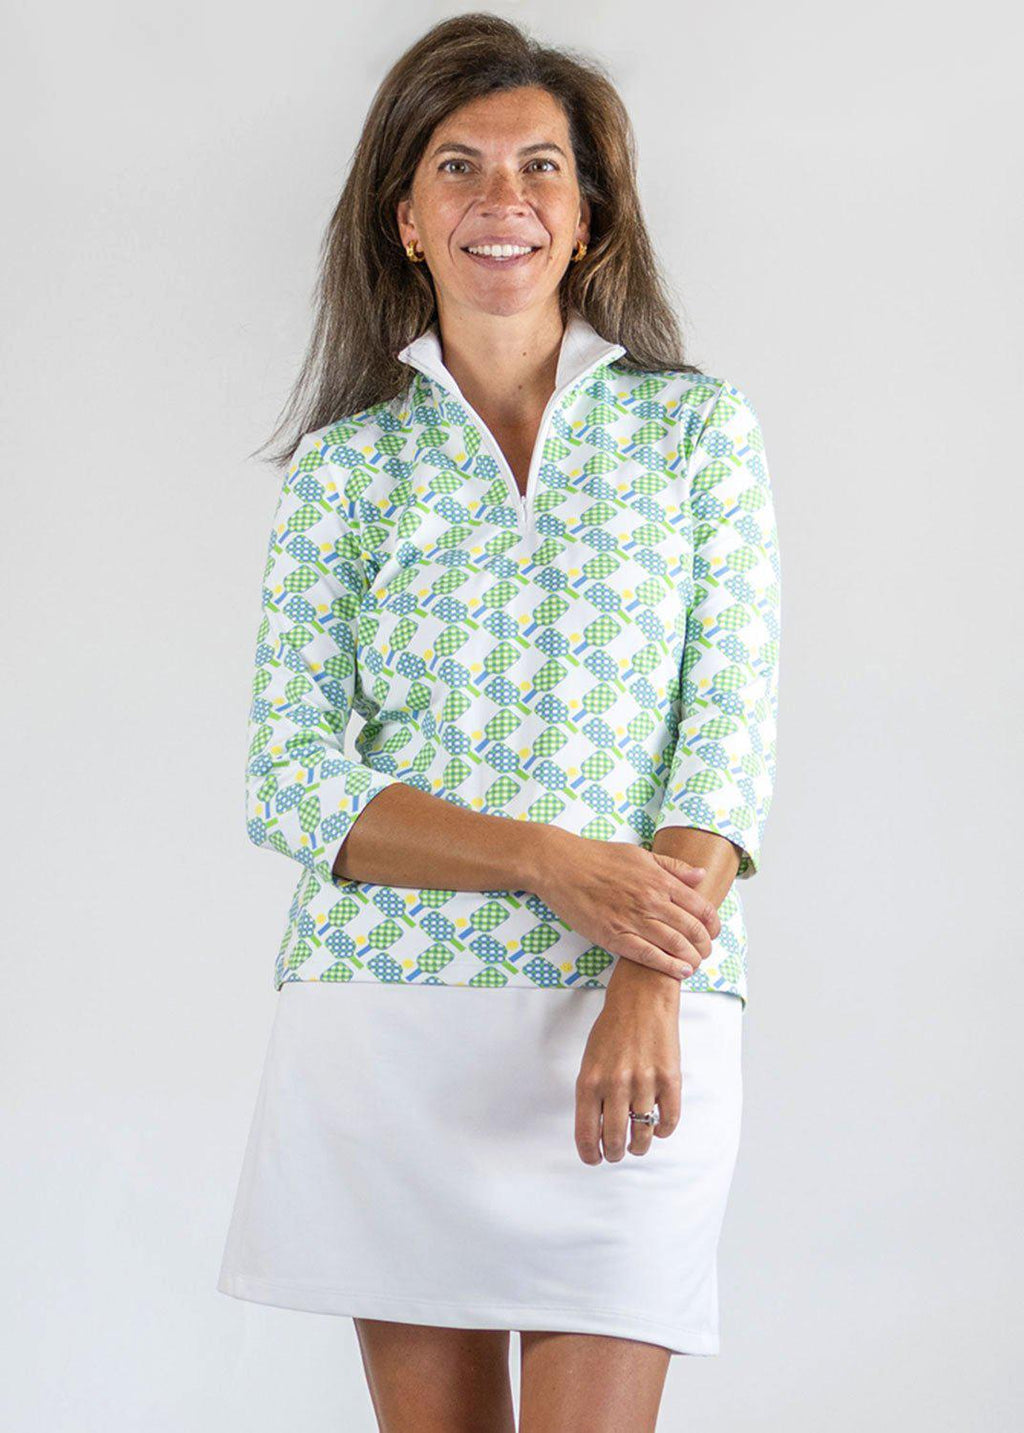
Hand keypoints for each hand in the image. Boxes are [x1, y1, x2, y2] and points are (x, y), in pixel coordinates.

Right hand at [533, 831, 720, 980]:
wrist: (561, 865)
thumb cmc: (598, 857)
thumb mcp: (641, 854)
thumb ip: (673, 867)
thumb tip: (701, 876)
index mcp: (660, 880)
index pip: (700, 907)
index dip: (713, 924)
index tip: (714, 932)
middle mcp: (651, 900)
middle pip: (692, 929)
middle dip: (705, 945)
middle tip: (706, 952)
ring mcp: (633, 919)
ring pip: (675, 945)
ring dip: (692, 958)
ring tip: (696, 964)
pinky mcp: (614, 935)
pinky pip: (648, 955)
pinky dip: (668, 966)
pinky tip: (680, 971)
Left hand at [574, 967, 681, 1163]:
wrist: (642, 999)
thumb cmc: (611, 1030)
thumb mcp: (590, 1060)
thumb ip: (591, 1095)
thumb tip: (597, 1132)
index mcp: (590, 1081)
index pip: (587, 1134)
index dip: (590, 1154)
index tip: (594, 1160)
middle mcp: (616, 1085)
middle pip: (615, 1140)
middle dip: (615, 1153)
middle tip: (617, 1152)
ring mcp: (645, 1083)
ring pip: (643, 1135)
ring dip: (639, 1146)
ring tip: (637, 1144)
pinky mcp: (670, 1079)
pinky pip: (669, 1121)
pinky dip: (663, 1131)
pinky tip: (658, 1127)